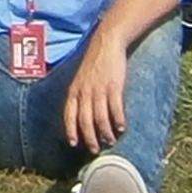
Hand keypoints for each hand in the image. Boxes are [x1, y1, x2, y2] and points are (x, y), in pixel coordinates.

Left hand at [63, 33, 131, 151]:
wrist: (106, 43)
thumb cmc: (94, 63)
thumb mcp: (81, 78)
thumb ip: (80, 94)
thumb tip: (82, 113)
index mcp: (74, 90)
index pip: (69, 115)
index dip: (70, 130)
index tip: (74, 144)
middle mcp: (84, 92)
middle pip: (85, 121)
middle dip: (89, 138)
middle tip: (95, 149)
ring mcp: (98, 89)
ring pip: (100, 118)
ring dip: (106, 133)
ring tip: (111, 141)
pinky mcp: (113, 86)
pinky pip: (115, 108)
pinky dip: (118, 120)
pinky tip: (122, 128)